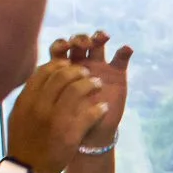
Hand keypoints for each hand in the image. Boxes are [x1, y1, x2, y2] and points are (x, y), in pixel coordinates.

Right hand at [4, 58, 109, 172]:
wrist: (28, 168)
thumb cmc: (24, 141)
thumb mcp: (19, 115)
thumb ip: (29, 96)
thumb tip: (40, 78)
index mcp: (26, 100)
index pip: (43, 72)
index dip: (59, 65)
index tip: (69, 65)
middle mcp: (39, 106)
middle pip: (62, 76)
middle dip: (78, 71)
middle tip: (87, 73)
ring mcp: (54, 119)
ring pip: (77, 90)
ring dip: (91, 84)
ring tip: (98, 84)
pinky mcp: (70, 134)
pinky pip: (89, 114)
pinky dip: (99, 109)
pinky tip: (103, 108)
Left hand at [51, 31, 132, 146]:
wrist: (88, 135)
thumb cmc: (66, 122)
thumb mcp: (55, 108)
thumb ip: (51, 94)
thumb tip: (46, 80)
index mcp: (62, 69)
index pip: (60, 50)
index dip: (62, 44)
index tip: (65, 47)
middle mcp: (79, 64)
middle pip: (78, 43)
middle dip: (80, 39)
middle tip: (82, 44)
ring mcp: (99, 67)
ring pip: (98, 45)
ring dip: (99, 37)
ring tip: (102, 38)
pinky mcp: (116, 74)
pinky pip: (121, 58)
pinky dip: (124, 51)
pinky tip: (126, 49)